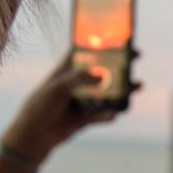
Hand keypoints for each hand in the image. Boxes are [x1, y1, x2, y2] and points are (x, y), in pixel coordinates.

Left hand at [0, 53, 140, 163]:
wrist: (34, 136)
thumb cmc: (40, 106)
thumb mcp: (57, 88)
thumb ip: (79, 79)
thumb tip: (101, 74)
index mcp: (67, 71)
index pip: (85, 52)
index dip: (100, 43)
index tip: (117, 35)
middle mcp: (78, 84)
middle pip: (102, 70)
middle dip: (119, 64)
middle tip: (136, 56)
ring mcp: (84, 101)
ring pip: (107, 93)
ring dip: (122, 90)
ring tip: (137, 86)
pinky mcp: (86, 118)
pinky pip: (102, 115)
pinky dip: (108, 115)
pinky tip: (113, 115)